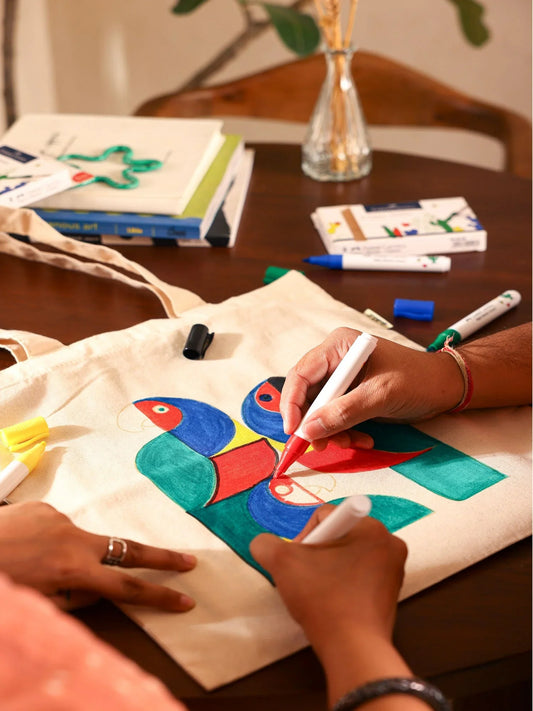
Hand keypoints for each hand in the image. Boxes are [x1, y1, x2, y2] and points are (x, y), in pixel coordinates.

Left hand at [0, 501, 195, 611]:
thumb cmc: (0, 583)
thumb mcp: (36, 605)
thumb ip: (72, 599)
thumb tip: (96, 592)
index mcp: (71, 569)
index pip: (127, 588)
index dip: (159, 595)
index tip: (185, 599)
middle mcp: (72, 539)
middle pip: (127, 549)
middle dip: (160, 557)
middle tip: (189, 561)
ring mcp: (59, 518)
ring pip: (81, 542)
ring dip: (73, 556)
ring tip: (35, 566)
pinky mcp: (43, 507)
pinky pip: (58, 528)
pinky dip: (51, 542)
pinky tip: (25, 549)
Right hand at [250, 507, 411, 705]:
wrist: (353, 649)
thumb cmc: (323, 599)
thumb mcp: (283, 564)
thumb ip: (266, 544)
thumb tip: (263, 543)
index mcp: (370, 527)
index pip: (324, 516)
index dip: (304, 538)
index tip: (299, 563)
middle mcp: (389, 542)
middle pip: (338, 534)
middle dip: (317, 553)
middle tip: (306, 577)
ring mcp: (394, 568)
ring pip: (347, 555)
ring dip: (328, 567)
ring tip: (318, 591)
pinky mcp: (392, 591)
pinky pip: (359, 573)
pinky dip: (343, 582)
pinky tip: (333, 601)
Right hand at [279, 327, 462, 449]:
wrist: (446, 387)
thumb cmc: (418, 380)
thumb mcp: (380, 395)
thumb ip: (343, 412)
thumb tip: (309, 430)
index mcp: (339, 346)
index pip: (302, 374)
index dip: (292, 403)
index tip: (294, 431)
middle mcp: (335, 360)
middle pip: (307, 394)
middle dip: (314, 422)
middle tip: (320, 445)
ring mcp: (343, 379)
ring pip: (319, 410)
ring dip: (331, 431)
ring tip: (352, 443)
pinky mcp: (351, 396)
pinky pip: (335, 418)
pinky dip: (344, 432)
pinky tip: (363, 439)